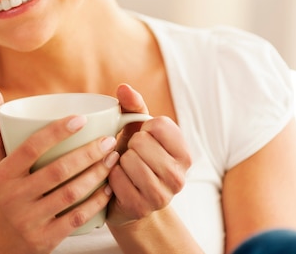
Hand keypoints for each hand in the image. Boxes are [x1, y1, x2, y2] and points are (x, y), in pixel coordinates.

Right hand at [0, 86, 115, 253]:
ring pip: (71, 194)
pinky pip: (77, 218)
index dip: (57, 131)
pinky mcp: (45, 239)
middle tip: (109, 140)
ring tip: (113, 158)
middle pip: (58, 170)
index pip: (31, 147)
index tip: (81, 118)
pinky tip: (109, 188)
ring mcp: (30, 219)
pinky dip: (96, 202)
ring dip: (97, 174)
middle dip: (88, 153)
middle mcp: (14, 197)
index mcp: (2, 174)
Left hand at [106, 84, 191, 226]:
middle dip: (129, 145)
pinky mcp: (141, 208)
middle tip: (131, 155)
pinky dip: (111, 177)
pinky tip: (117, 182)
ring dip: (119, 161)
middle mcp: (179, 176)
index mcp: (184, 153)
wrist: (126, 199)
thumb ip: (133, 106)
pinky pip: (117, 180)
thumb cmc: (133, 157)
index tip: (143, 137)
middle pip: (142, 142)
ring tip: (124, 168)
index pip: (160, 125)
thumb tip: (123, 88)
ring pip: (130, 161)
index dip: (144, 127)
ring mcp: (162, 195)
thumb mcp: (136, 130)